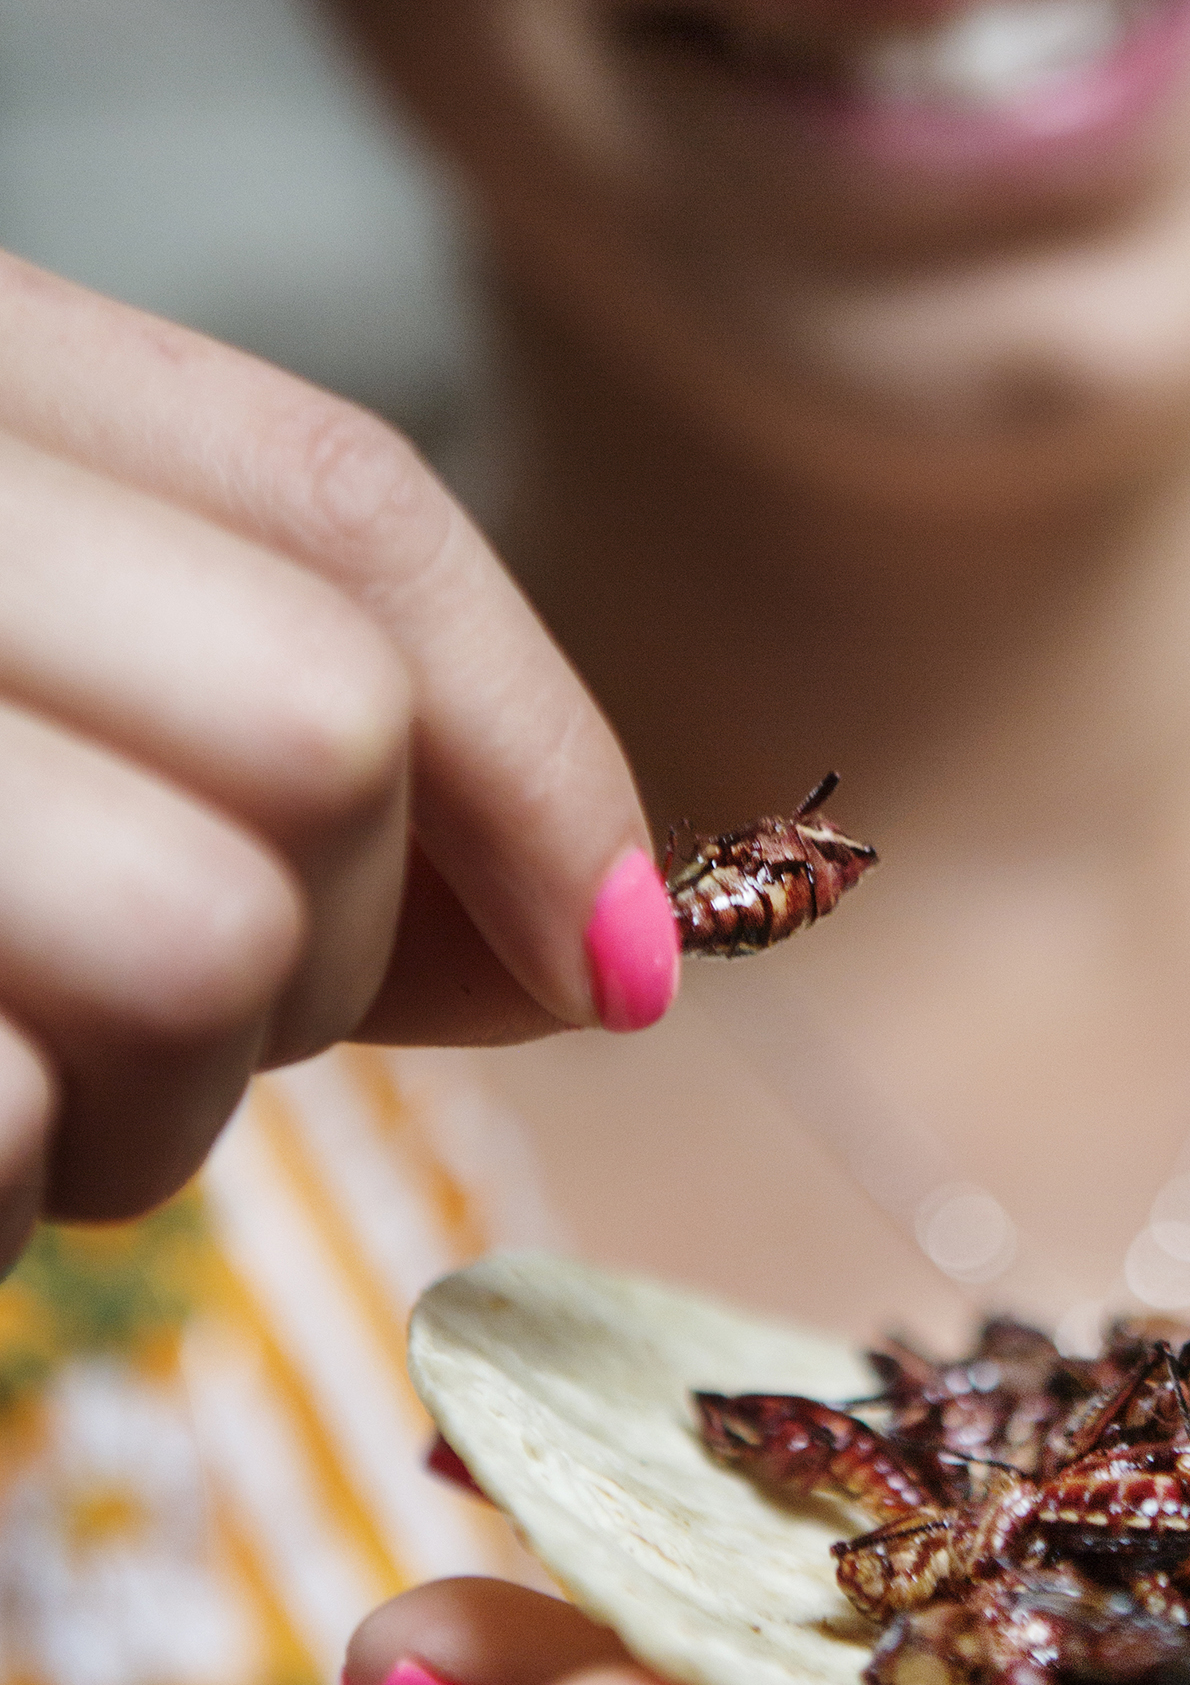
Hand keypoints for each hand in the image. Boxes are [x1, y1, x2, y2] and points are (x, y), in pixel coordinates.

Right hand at [0, 251, 667, 1266]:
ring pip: (215, 940)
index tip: (631, 957)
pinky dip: (8, 1189)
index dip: (537, 744)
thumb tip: (621, 951)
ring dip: (158, 1103)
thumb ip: (277, 745)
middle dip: (335, 944)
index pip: (337, 495)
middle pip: (326, 720)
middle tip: (165, 1024)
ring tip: (13, 1078)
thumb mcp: (45, 687)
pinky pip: (24, 1125)